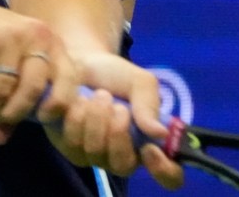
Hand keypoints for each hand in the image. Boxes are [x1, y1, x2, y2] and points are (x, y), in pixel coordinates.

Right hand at [0, 0, 78, 143]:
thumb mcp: (6, 66)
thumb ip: (8, 100)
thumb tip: (1, 139)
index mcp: (50, 42)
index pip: (69, 78)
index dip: (58, 105)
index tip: (39, 118)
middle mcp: (35, 36)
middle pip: (34, 89)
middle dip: (11, 113)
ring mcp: (9, 36)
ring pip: (3, 90)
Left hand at [42, 51, 183, 189]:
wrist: (81, 62)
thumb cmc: (115, 75)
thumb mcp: (139, 82)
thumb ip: (149, 105)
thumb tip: (160, 133)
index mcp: (149, 143)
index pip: (169, 175)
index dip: (163, 169)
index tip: (149, 148)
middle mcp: (123, 156)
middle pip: (123, 166)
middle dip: (118, 132)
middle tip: (116, 105)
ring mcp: (95, 156)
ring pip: (95, 152)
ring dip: (96, 119)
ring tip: (97, 95)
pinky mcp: (70, 148)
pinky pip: (73, 145)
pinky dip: (77, 118)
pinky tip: (79, 102)